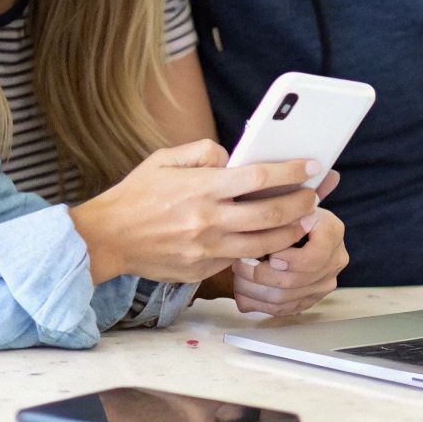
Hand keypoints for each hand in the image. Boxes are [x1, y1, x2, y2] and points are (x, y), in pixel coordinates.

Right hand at [67, 140, 322, 284]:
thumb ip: (202, 152)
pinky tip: (270, 240)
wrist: (107, 238)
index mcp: (201, 187)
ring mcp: (206, 249)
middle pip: (270, 215)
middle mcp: (208, 220)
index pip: (259, 177)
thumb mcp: (164, 159)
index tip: (313, 166)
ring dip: (290, 232)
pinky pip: (239, 258)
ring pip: (263, 244)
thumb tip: (233, 156)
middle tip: (315, 197)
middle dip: (301, 204)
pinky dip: (259, 250)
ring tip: (304, 221)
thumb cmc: (136, 195)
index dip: (292, 171)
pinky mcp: (202, 269)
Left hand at [229, 207, 347, 315]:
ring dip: (254, 292)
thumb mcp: (283, 201)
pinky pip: (283, 310)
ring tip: (236, 279)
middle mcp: (335, 260)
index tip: (268, 255)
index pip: (316, 257)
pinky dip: (259, 305)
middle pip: (296, 281)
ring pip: (285, 299)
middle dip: (261, 276)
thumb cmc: (283, 210)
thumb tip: (265, 225)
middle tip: (238, 266)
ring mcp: (325, 283)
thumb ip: (278, 213)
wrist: (293, 225)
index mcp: (332, 232)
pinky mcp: (311, 298)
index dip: (290, 260)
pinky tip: (242, 295)